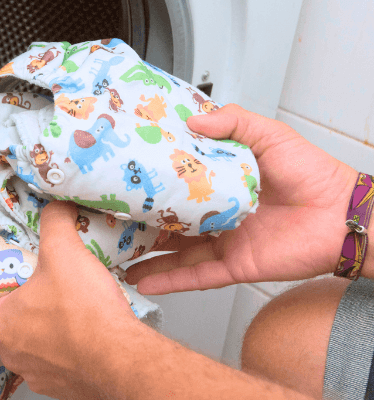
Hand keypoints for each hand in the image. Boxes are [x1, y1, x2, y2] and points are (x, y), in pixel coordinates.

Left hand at [0, 201, 142, 399]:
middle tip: (25, 292)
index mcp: (1, 326)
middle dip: (8, 313)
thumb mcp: (64, 253)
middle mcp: (14, 355)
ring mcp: (38, 375)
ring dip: (37, 332)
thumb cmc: (85, 314)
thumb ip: (55, 223)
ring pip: (27, 351)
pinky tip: (82, 331)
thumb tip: (57, 206)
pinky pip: (56, 366)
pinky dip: (64, 350)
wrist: (123, 360)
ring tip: (58, 308)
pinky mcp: (65, 386)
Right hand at [125, 104, 358, 293]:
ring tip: (115, 256)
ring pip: (175, 253)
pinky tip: (143, 280)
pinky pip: (195, 276)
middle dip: (141, 223)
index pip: (181, 184)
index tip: (127, 177)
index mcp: (225, 184)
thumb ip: (234, 122)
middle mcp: (220, 214)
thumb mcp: (270, 136)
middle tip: (111, 218)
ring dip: (146, 257)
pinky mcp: (234, 266)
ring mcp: (224, 242)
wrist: (344, 216)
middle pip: (171, 222)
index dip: (154, 182)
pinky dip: (169, 280)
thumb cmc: (315, 175)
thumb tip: (193, 120)